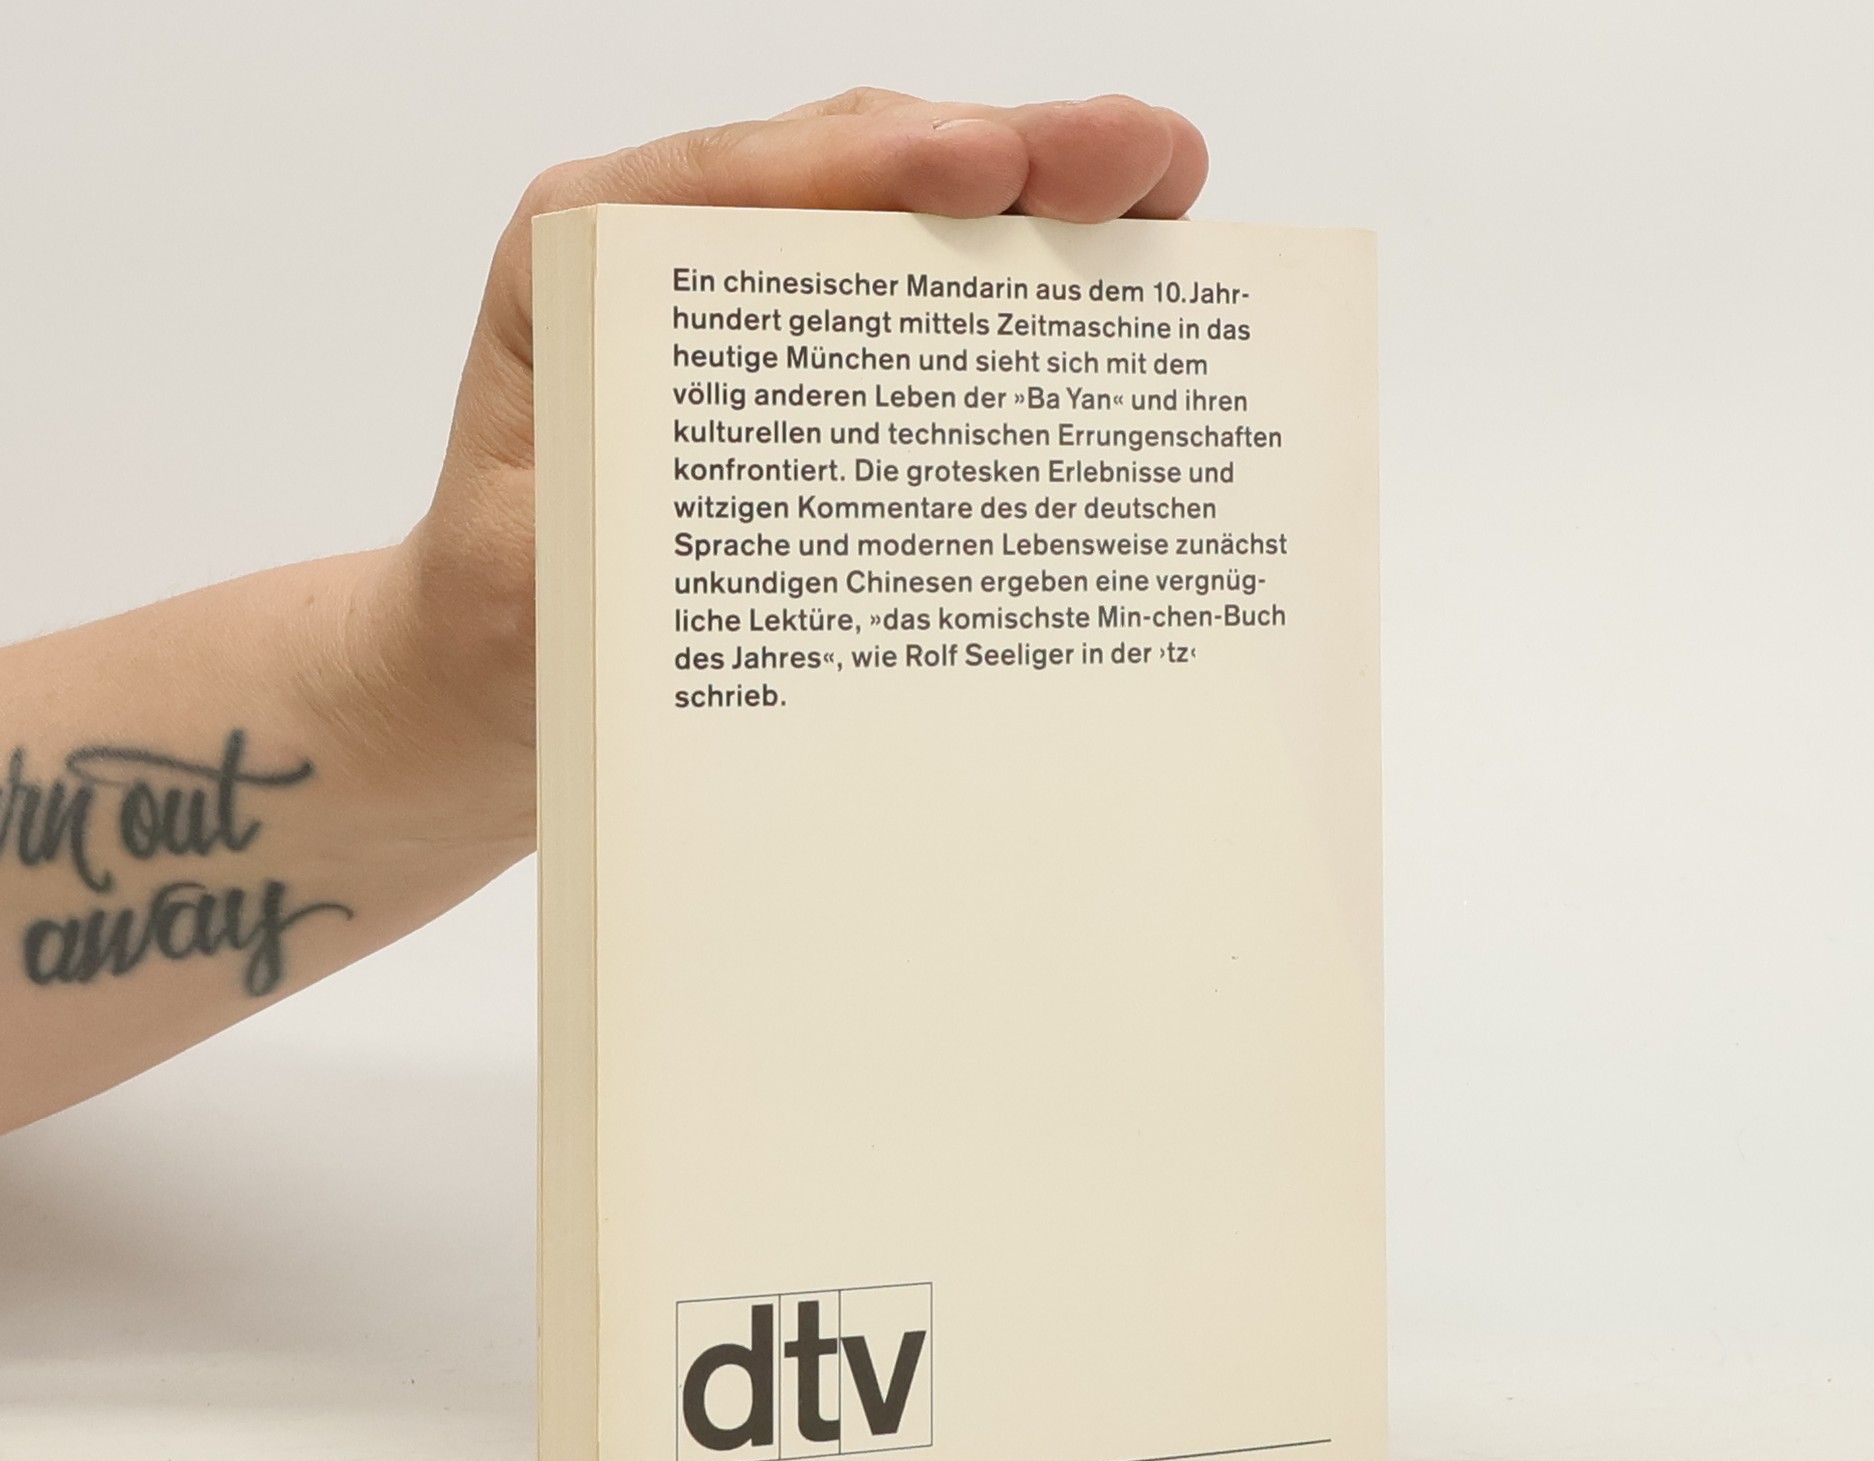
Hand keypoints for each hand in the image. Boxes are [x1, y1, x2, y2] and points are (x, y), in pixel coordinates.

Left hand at [376, 90, 1208, 849]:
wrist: (490, 677)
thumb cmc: (506, 622)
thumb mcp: (532, 578)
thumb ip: (611, 532)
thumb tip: (762, 532)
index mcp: (588, 270)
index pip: (741, 182)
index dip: (876, 163)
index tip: (986, 166)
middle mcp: (681, 264)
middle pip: (860, 172)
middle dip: (1014, 154)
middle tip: (1140, 157)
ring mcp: (764, 315)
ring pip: (913, 227)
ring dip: (1047, 210)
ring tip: (1166, 191)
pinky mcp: (822, 384)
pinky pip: (927, 322)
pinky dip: (1025, 306)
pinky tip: (1120, 297)